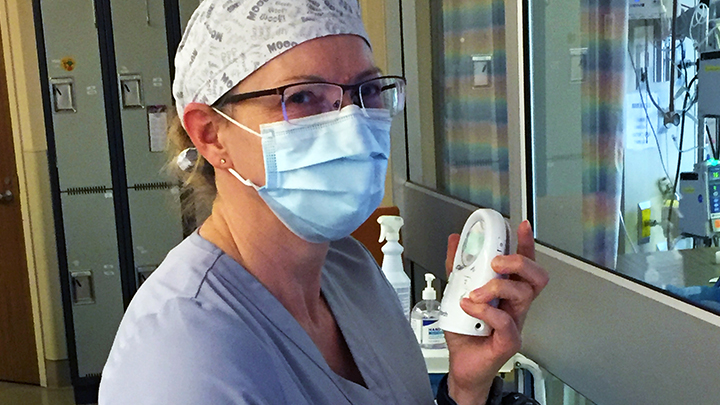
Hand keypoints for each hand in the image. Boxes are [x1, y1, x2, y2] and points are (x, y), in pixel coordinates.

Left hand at [444, 220, 548, 404]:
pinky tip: (470, 307)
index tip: (521, 226)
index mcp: (508, 290)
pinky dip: (485, 310)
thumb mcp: (457, 290)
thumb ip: (457, 266)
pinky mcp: (510, 340)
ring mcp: (516, 321)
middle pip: (536, 276)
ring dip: (495, 287)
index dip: (526, 244)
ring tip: (473, 293)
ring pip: (523, 294)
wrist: (461, 363)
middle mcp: (516, 304)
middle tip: (495, 263)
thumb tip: (454, 240)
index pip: (525, 262)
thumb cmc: (465, 331)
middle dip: (518, 262)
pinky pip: (506, 320)